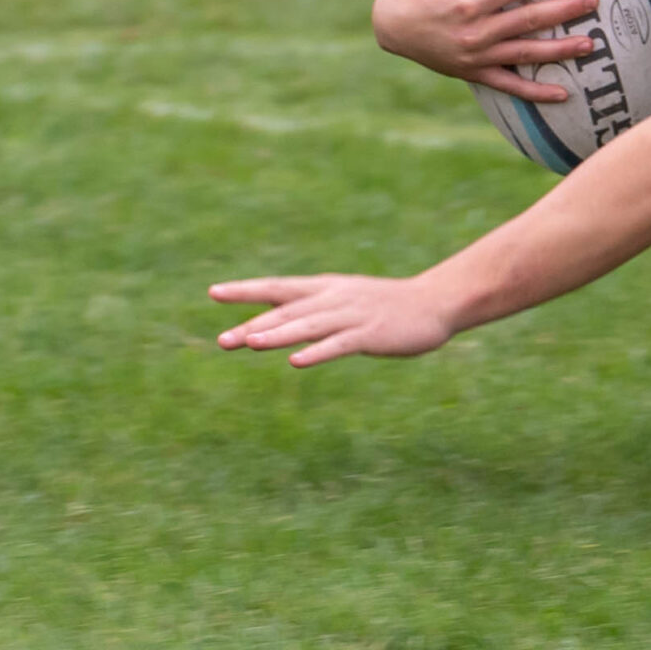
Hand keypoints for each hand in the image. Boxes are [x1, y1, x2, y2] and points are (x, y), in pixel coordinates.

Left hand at [211, 272, 455, 366]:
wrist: (436, 302)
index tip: (214, 292)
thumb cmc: (388, 304)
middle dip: (252, 324)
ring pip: (308, 326)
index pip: (279, 287)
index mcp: (326, 288)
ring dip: (278, 335)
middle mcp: (334, 299)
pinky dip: (317, 352)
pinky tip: (297, 361)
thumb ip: (313, 308)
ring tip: (249, 343)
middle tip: (221, 341)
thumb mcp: (346, 299)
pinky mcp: (370, 334)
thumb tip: (275, 320)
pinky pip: (339, 344)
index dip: (247, 290)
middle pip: (287, 311)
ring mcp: (352, 316)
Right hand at [370, 0, 595, 102]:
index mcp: (469, 0)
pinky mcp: (474, 73)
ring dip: (560, 51)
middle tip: (592, 1)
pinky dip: (536, 92)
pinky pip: (510, 86)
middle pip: (529, 20)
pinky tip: (563, 93)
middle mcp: (475, 31)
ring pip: (526, 54)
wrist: (391, 25)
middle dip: (564, 10)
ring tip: (590, 45)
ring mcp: (476, 56)